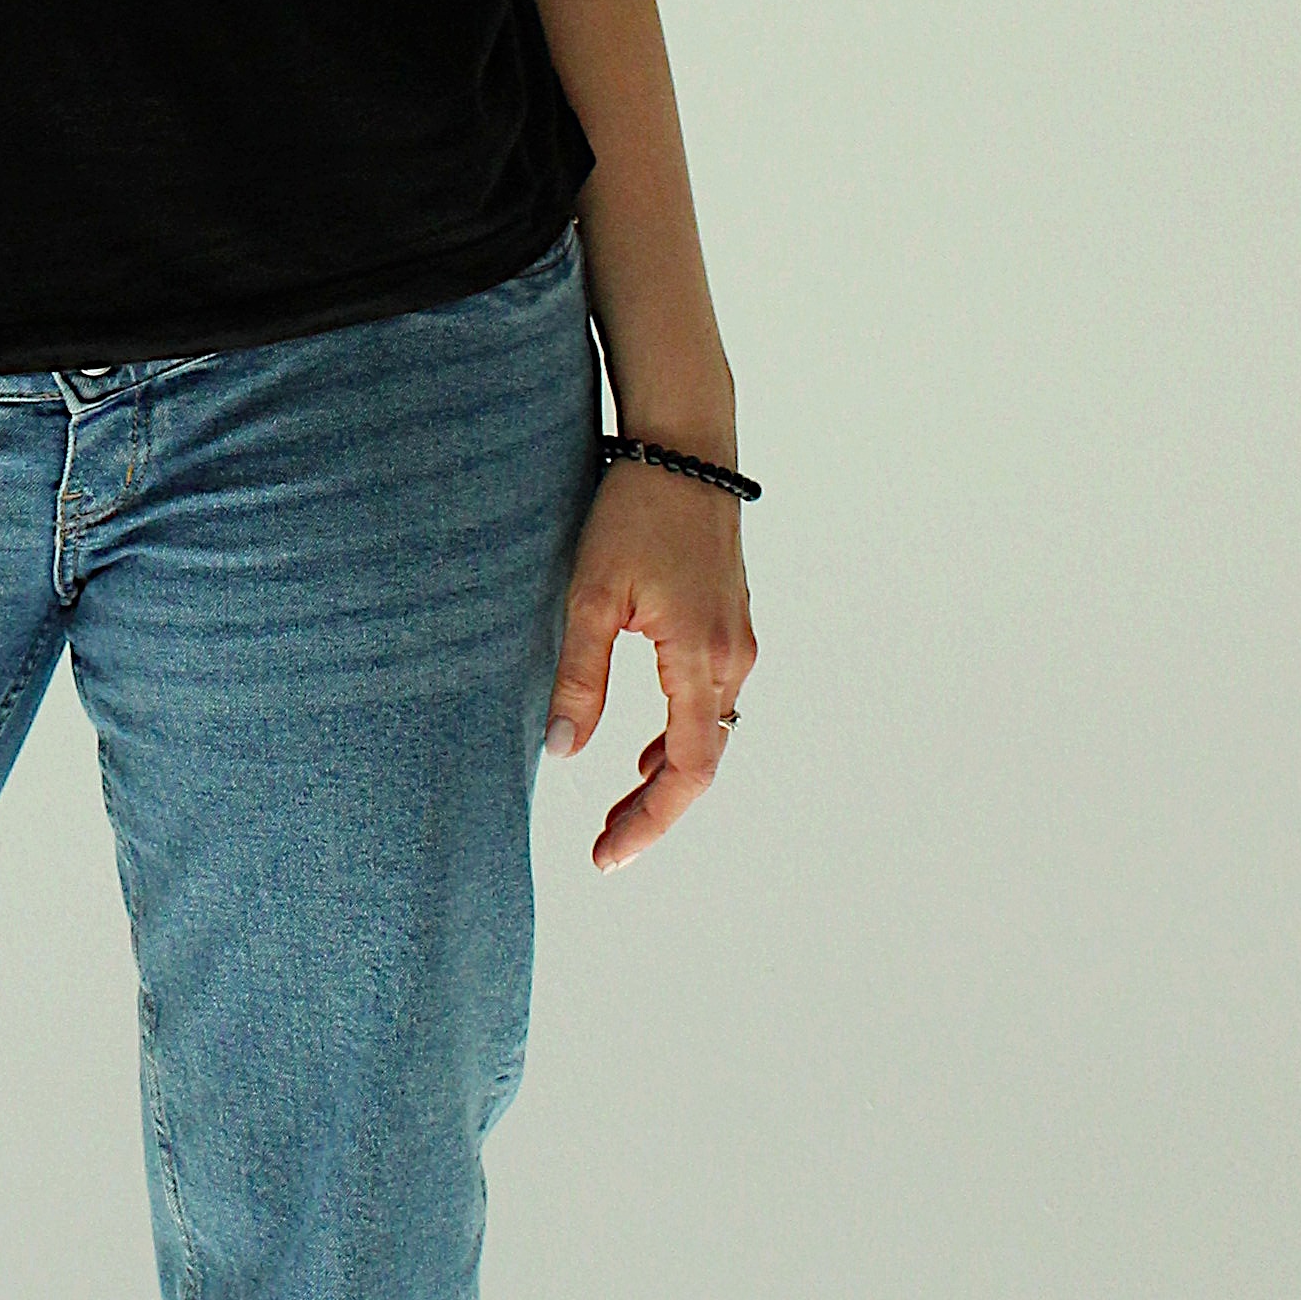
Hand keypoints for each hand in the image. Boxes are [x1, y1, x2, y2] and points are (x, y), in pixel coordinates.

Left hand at [547, 452, 755, 868]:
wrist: (685, 445)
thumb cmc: (636, 510)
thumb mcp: (590, 595)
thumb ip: (579, 677)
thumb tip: (562, 752)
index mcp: (700, 656)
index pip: (688, 768)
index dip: (651, 820)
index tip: (610, 854)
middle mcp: (732, 654)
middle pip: (704, 759)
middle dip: (655, 808)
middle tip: (605, 845)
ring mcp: (737, 637)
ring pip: (711, 730)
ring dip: (667, 772)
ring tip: (619, 808)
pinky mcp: (729, 620)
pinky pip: (712, 699)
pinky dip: (681, 734)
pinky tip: (644, 746)